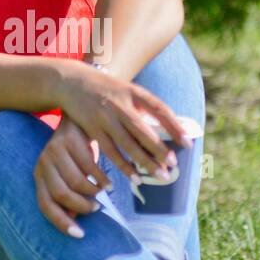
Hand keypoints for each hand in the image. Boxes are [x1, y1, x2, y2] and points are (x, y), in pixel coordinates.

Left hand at [34, 117, 112, 236]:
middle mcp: (43, 163)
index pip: (45, 205)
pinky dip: (101, 178)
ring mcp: (54, 150)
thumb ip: (69, 195)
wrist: (76, 121)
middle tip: (96, 207)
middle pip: (61, 194)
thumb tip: (73, 219)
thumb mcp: (68, 175)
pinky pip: (89, 166)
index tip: (80, 234)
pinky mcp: (69, 140)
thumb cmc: (74, 155)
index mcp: (39, 176)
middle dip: (81, 205)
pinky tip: (108, 182)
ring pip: (76, 181)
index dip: (61, 222)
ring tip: (103, 191)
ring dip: (93, 192)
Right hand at [53, 61, 193, 185]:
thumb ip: (143, 107)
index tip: (187, 142)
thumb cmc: (106, 88)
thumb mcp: (127, 89)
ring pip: (128, 144)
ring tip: (160, 175)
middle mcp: (119, 104)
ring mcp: (105, 117)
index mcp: (133, 92)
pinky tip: (135, 177)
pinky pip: (110, 152)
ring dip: (145, 162)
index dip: (175, 126)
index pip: (159, 109)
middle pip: (143, 130)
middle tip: (173, 164)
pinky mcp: (92, 129)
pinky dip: (123, 166)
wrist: (71, 81)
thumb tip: (168, 128)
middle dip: (159, 149)